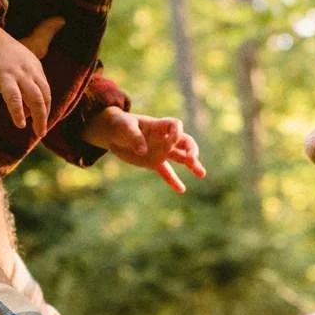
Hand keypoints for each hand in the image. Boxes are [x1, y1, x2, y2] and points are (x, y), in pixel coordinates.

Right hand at [0, 28, 55, 132]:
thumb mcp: (17, 60)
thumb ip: (25, 80)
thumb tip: (28, 108)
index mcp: (34, 66)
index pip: (45, 90)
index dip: (44, 106)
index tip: (40, 119)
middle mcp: (30, 69)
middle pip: (44, 96)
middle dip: (45, 116)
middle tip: (42, 132)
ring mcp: (18, 73)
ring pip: (35, 98)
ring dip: (39, 117)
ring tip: (38, 132)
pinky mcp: (3, 77)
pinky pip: (14, 97)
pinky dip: (18, 112)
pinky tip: (20, 123)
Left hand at [87, 108, 207, 193]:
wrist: (113, 134)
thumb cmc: (120, 124)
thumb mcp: (125, 127)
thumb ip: (135, 137)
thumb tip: (143, 151)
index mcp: (158, 126)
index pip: (176, 126)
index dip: (176, 134)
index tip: (170, 143)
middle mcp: (163, 138)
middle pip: (184, 142)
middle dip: (191, 150)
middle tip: (192, 160)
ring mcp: (160, 151)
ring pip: (180, 157)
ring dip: (191, 165)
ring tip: (201, 174)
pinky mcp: (154, 162)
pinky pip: (166, 172)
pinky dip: (173, 181)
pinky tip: (181, 190)